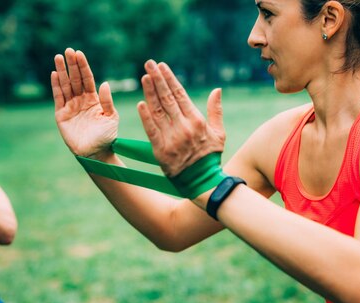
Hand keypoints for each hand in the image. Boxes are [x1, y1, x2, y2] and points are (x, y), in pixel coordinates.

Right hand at [52, 48, 118, 158]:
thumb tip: (104, 83)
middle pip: (75, 79)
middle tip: (68, 50)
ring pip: (65, 85)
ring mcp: (70, 107)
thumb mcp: (111, 118)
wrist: (96, 153)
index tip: (79, 53)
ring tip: (58, 57)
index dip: (83, 66)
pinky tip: (54, 74)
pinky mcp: (61, 115)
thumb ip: (108, 101)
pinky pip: (58, 98)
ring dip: (62, 71)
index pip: (87, 79)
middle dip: (71, 65)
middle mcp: (81, 100)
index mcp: (93, 99)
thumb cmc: (106, 137)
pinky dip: (56, 86)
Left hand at [137, 60, 225, 176]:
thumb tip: (216, 90)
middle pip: (167, 98)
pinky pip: (151, 130)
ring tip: (144, 77)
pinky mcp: (160, 150)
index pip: (180, 95)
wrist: (202, 181)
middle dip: (157, 79)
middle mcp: (183, 127)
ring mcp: (171, 138)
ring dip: (150, 92)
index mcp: (196, 121)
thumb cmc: (210, 156)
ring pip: (158, 111)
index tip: (162, 66)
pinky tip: (140, 104)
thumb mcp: (219, 133)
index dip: (170, 79)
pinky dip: (146, 117)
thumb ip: (215, 111)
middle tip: (149, 64)